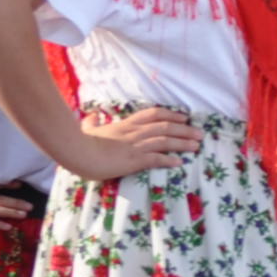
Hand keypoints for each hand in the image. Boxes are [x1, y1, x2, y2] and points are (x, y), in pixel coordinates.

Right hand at [66, 106, 202, 183]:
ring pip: (165, 141)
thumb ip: (92, 123)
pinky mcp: (134, 159)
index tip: (184, 118)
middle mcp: (134, 133)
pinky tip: (179, 162)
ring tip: (196, 146)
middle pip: (165, 127)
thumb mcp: (87, 129)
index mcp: (126, 124)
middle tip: (200, 133)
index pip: (153, 114)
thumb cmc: (80, 142)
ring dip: (182, 143)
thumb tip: (92, 116)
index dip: (171, 115)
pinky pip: (156, 158)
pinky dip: (169, 160)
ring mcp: (135, 145)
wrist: (77, 152)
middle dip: (184, 130)